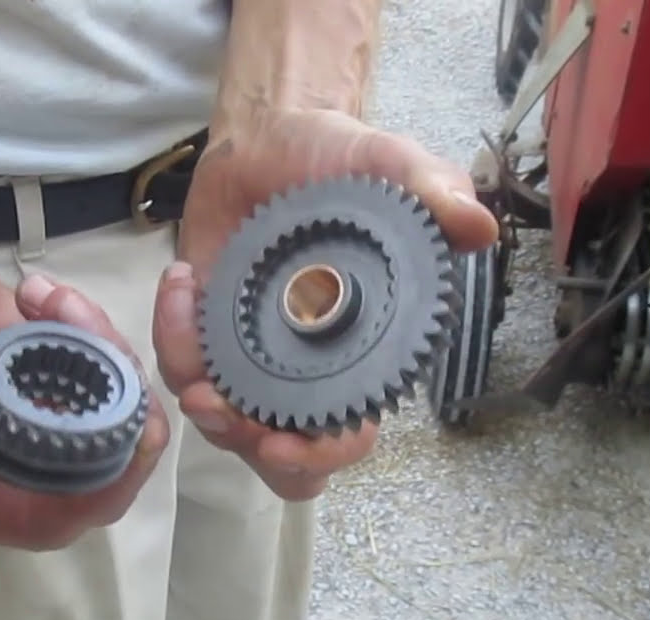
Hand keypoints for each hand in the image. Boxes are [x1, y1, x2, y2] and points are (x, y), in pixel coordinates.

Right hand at [0, 222, 169, 549]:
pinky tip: (38, 291)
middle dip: (120, 413)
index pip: (47, 519)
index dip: (101, 490)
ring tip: (50, 299)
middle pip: (90, 467)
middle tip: (113, 348)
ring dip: (99, 355)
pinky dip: (82, 327)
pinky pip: (81, 361)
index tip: (134, 434)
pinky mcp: (26, 364)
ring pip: (95, 410)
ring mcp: (13, 413)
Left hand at [153, 108, 496, 500]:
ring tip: (186, 324)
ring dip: (199, 396)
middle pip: (276, 455)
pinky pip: (182, 363)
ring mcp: (250, 355)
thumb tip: (479, 228)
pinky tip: (181, 282)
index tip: (283, 440)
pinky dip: (171, 335)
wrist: (271, 134)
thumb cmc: (338, 158)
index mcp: (358, 355)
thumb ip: (433, 191)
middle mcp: (304, 370)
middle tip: (217, 405)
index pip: (346, 435)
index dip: (320, 454)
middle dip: (244, 445)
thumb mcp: (388, 163)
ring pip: (220, 422)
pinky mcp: (204, 332)